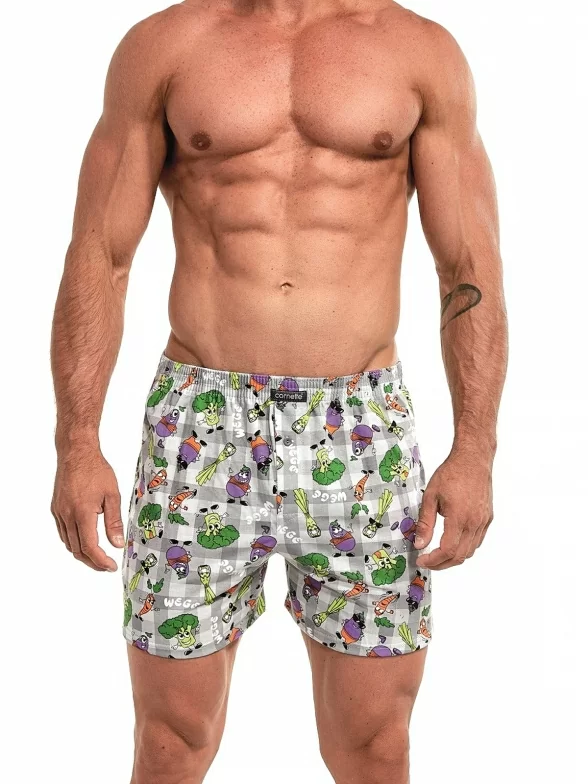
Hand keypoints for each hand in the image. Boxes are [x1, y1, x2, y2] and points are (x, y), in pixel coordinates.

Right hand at [51, 450, 124, 570]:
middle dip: (92, 562)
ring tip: (98, 556)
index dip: (100, 561)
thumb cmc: (96, 470)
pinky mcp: (56, 508)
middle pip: (77, 549)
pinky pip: (63, 532)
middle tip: (106, 566)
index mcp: (82, 513)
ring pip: (68, 543)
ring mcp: (59, 512)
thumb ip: (114, 521)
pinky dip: (73, 541)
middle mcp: (67, 515)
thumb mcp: (112, 495)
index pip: (89, 547)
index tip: (111, 567)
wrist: (76, 453)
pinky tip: (84, 540)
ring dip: (82, 553)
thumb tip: (117, 544)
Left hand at [414, 450, 492, 569]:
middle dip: (442, 564)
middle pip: (460, 556)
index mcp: (459, 517)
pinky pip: (477, 541)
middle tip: (427, 562)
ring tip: (438, 555)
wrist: (473, 459)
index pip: (447, 550)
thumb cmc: (451, 473)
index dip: (433, 561)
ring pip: (470, 551)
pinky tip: (453, 542)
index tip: (421, 560)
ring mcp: (483, 521)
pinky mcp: (488, 518)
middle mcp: (474, 522)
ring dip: (454, 557)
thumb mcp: (430, 496)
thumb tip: (419, 544)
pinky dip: (465, 547)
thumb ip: (425, 523)